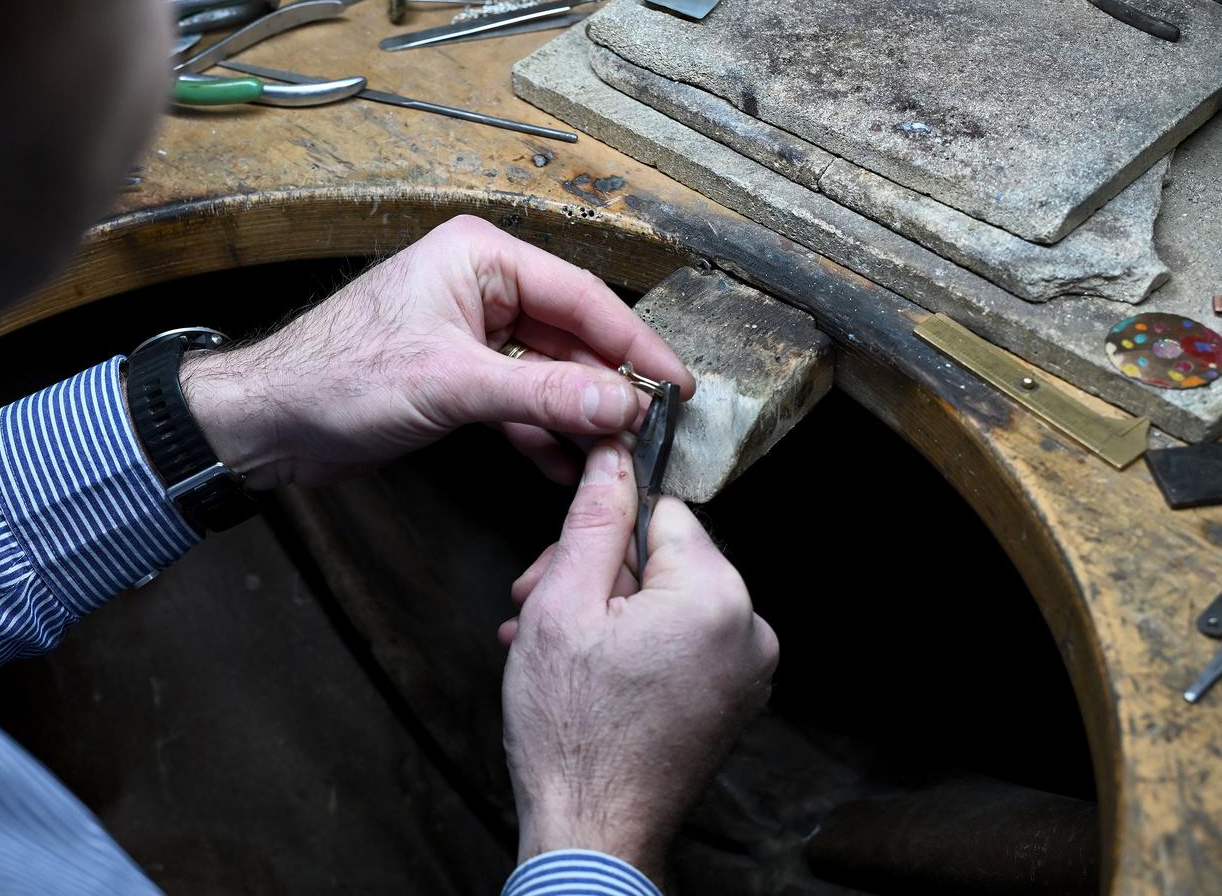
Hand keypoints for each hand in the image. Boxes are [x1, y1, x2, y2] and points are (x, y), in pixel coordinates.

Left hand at [179, 214, 691, 488]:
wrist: (265, 421)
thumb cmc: (335, 377)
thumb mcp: (451, 384)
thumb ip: (542, 392)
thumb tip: (620, 402)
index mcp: (479, 257)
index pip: (583, 296)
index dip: (634, 344)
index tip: (676, 385)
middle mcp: (478, 286)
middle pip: (571, 334)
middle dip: (609, 384)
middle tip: (652, 428)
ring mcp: (468, 333)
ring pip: (548, 371)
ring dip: (579, 413)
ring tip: (618, 453)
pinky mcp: (454, 377)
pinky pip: (518, 398)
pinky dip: (542, 429)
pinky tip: (568, 463)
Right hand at [501, 440, 777, 879]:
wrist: (593, 834)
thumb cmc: (572, 732)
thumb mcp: (563, 604)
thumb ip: (593, 520)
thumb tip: (612, 454)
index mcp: (716, 595)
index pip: (661, 510)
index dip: (599, 530)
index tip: (558, 560)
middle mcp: (749, 629)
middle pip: (663, 556)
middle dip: (595, 573)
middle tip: (537, 606)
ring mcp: (746, 670)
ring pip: (665, 598)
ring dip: (605, 609)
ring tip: (550, 644)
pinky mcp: (732, 698)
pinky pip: (680, 640)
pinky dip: (632, 643)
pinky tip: (583, 666)